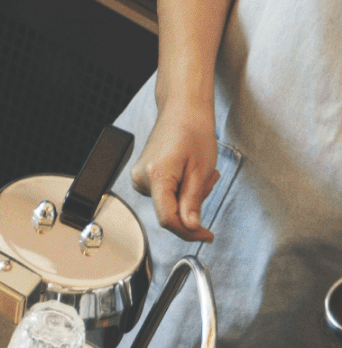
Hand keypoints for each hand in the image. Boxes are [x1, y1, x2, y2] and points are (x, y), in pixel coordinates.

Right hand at [131, 105, 216, 240]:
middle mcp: (141, 178)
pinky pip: (164, 194)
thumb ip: (192, 201)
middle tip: (208, 181)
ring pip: (169, 204)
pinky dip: (181, 189)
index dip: (190, 232)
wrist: (181, 111)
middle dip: (193, 205)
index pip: (168, 219)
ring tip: (200, 173)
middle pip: (169, 212)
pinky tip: (189, 173)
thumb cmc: (193, 133)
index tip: (207, 235)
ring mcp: (139, 176)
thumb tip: (190, 227)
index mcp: (156, 176)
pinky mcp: (143, 175)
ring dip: (189, 196)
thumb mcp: (201, 170)